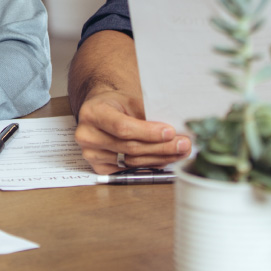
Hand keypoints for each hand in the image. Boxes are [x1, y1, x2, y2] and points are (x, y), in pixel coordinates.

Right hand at [74, 89, 189, 173]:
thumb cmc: (117, 104)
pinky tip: (164, 158)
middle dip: (161, 147)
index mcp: (93, 113)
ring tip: (179, 151)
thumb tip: (176, 130)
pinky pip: (129, 169)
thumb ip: (148, 115)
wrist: (101, 111)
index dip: (148, 132)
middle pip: (129, 147)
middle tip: (183, 144)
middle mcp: (87, 135)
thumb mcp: (130, 100)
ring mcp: (91, 154)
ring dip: (160, 157)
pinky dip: (149, 165)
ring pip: (132, 161)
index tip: (170, 132)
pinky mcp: (99, 167)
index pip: (123, 127)